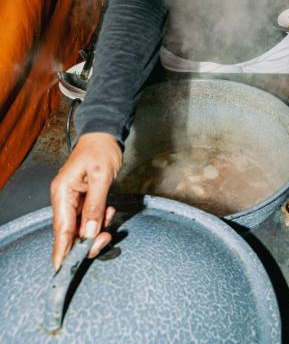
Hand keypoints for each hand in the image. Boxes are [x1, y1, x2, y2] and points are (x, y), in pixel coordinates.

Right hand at [50, 132, 122, 270]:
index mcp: (62, 192)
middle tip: (106, 238)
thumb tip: (90, 232)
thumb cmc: (101, 149)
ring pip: (81, 226)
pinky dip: (99, 218)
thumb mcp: (101, 176)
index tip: (61, 271)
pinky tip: (109, 209)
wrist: (105, 134)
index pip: (61, 228)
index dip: (62, 251)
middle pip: (71, 231)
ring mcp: (73, 199)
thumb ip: (96, 205)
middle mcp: (64, 197)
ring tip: (110, 214)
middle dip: (87, 239)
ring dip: (96, 227)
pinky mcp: (83, 198)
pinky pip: (89, 216)